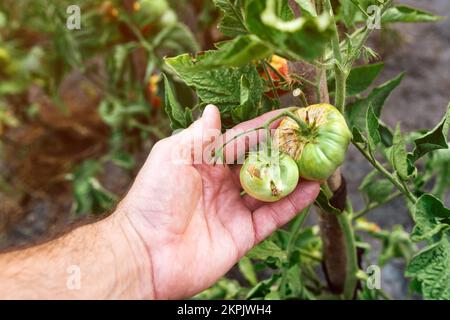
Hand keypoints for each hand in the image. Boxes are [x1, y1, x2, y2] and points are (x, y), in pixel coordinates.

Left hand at [118, 105, 319, 298]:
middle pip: (259, 163)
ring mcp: (233, 210)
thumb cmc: (153, 198)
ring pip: (270, 189)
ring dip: (294, 176)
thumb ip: (197, 136)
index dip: (264, 127)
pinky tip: (312, 189)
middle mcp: (221, 185)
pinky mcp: (243, 235)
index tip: (289, 115)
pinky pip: (273, 217)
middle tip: (311, 137)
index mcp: (204, 163)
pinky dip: (293, 204)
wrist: (146, 253)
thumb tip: (213, 110)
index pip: (241, 139)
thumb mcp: (172, 157)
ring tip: (320, 161)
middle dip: (284, 150)